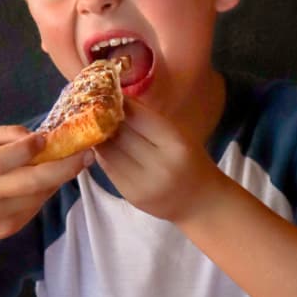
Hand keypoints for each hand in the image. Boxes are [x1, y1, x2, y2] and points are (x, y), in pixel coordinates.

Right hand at [0, 125, 91, 249]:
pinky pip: (34, 207)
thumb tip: (40, 137)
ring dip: (58, 179)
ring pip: (38, 195)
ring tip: (69, 163)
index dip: (27, 149)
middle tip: (86, 154)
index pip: (1, 160)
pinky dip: (45, 193)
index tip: (45, 138)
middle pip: (30, 182)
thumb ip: (3, 135)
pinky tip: (46, 182)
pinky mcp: (6, 229)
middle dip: (64, 167)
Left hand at [95, 102, 224, 222]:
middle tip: (96, 108)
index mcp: (176, 144)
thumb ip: (150, 121)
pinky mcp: (131, 196)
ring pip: (108, 152)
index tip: (109, 94)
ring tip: (95, 125)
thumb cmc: (192, 162)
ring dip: (99, 137)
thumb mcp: (180, 136)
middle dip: (104, 119)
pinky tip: (104, 146)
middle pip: (119, 134)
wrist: (201, 202)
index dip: (119, 103)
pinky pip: (108, 169)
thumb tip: (116, 101)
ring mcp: (143, 184)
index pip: (137, 117)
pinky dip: (103, 155)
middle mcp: (160, 165)